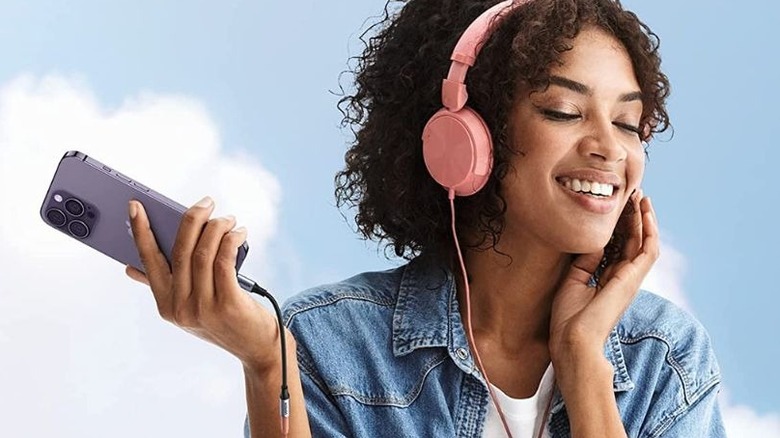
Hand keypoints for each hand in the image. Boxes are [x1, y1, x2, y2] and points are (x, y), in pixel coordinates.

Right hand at [126, 196, 282, 370]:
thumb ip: (167, 286)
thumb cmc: (226, 321)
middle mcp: (179, 307)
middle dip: (192, 219)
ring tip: (228, 219)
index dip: (141, 232)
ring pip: (203, 252)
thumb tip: (131, 267)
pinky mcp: (227, 304)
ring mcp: (202, 308)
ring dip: (217, 228)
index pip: (148, 261)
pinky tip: (239, 233)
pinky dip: (231, 240)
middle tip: (206, 202)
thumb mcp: (191, 307)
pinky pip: (223, 260)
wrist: (258, 349)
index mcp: (166, 305)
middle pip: (180, 250)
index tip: (135, 206)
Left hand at [549, 190, 658, 370]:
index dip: (617, 226)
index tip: (613, 206)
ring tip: (641, 197)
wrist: (572, 339)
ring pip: (643, 241)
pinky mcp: (633, 279)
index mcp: (607, 280)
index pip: (616, 246)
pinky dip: (649, 230)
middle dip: (632, 217)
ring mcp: (630, 279)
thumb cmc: (568, 318)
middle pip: (631, 240)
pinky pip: (648, 250)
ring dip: (643, 218)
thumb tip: (595, 241)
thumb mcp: (572, 281)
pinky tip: (645, 213)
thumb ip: (585, 261)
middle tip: (631, 193)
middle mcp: (622, 278)